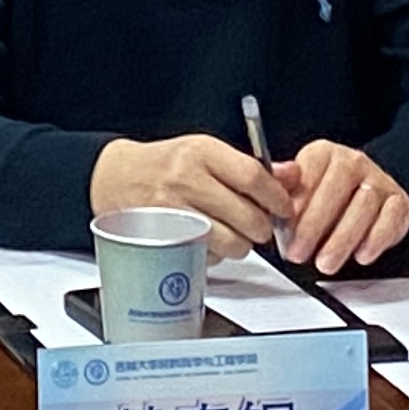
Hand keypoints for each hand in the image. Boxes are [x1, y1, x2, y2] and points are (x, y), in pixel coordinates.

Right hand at [90, 136, 292, 262]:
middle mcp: (187, 179)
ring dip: (241, 244)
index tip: (285, 208)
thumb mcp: (205, 152)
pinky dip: (216, 254)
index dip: (277, 198)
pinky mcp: (167, 240)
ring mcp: (175, 211)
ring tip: (230, 232)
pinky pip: (210, 257)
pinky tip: (206, 239)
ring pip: (233, 243)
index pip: (253, 177)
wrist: (115, 179)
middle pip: (248, 216)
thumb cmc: (166, 165)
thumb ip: (250, 166)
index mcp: (201, 151)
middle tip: (259, 225)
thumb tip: (293, 175)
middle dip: (262, 227)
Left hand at [266, 139, 408, 276]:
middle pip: (336, 189)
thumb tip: (267, 185)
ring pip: (363, 206)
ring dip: (342, 239)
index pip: (310, 172)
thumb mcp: (300, 189)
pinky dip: (376, 239)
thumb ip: (283, 189)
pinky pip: (391, 218)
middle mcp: (353, 161)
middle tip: (299, 253)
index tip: (284, 228)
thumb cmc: (326, 195)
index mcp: (324, 153)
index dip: (297, 202)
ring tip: (325, 263)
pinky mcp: (399, 202)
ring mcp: (379, 180)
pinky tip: (361, 255)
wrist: (365, 194)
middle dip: (314, 225)